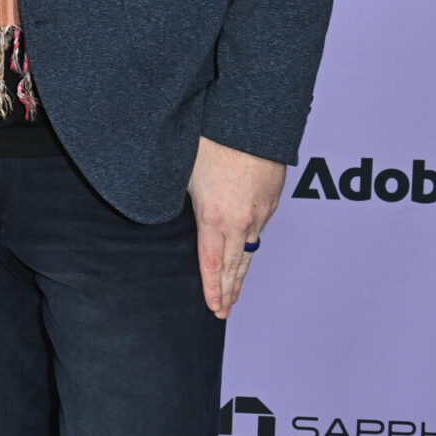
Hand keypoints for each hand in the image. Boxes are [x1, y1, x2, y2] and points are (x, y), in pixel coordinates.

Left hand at [187, 136, 285, 319]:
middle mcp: (242, 222)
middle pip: (234, 266)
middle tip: (224, 312)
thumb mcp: (183, 172)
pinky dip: (251, 248)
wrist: (253, 122)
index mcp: (215, 218)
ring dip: (241, 273)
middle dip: (228, 291)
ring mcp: (261, 212)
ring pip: (250, 250)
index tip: (213, 309)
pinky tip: (245, 254)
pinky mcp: (272, 201)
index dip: (211, 289)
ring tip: (234, 293)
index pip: (211, 264)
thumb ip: (178, 200)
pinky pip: (259, 231)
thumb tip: (162, 209)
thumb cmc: (212, 141)